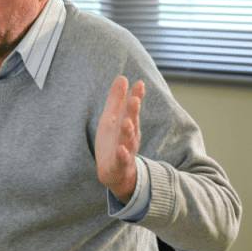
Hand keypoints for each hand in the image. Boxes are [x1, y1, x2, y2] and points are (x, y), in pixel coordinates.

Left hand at [95, 76, 144, 202]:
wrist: (115, 173)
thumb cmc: (113, 142)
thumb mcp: (112, 119)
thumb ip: (117, 100)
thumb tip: (123, 77)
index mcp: (127, 123)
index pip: (131, 108)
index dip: (135, 96)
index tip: (139, 84)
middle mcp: (128, 136)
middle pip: (131, 122)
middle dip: (133, 111)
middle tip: (134, 99)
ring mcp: (125, 151)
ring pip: (128, 141)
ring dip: (128, 132)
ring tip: (127, 122)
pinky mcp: (118, 165)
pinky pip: (121, 161)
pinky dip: (121, 155)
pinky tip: (120, 149)